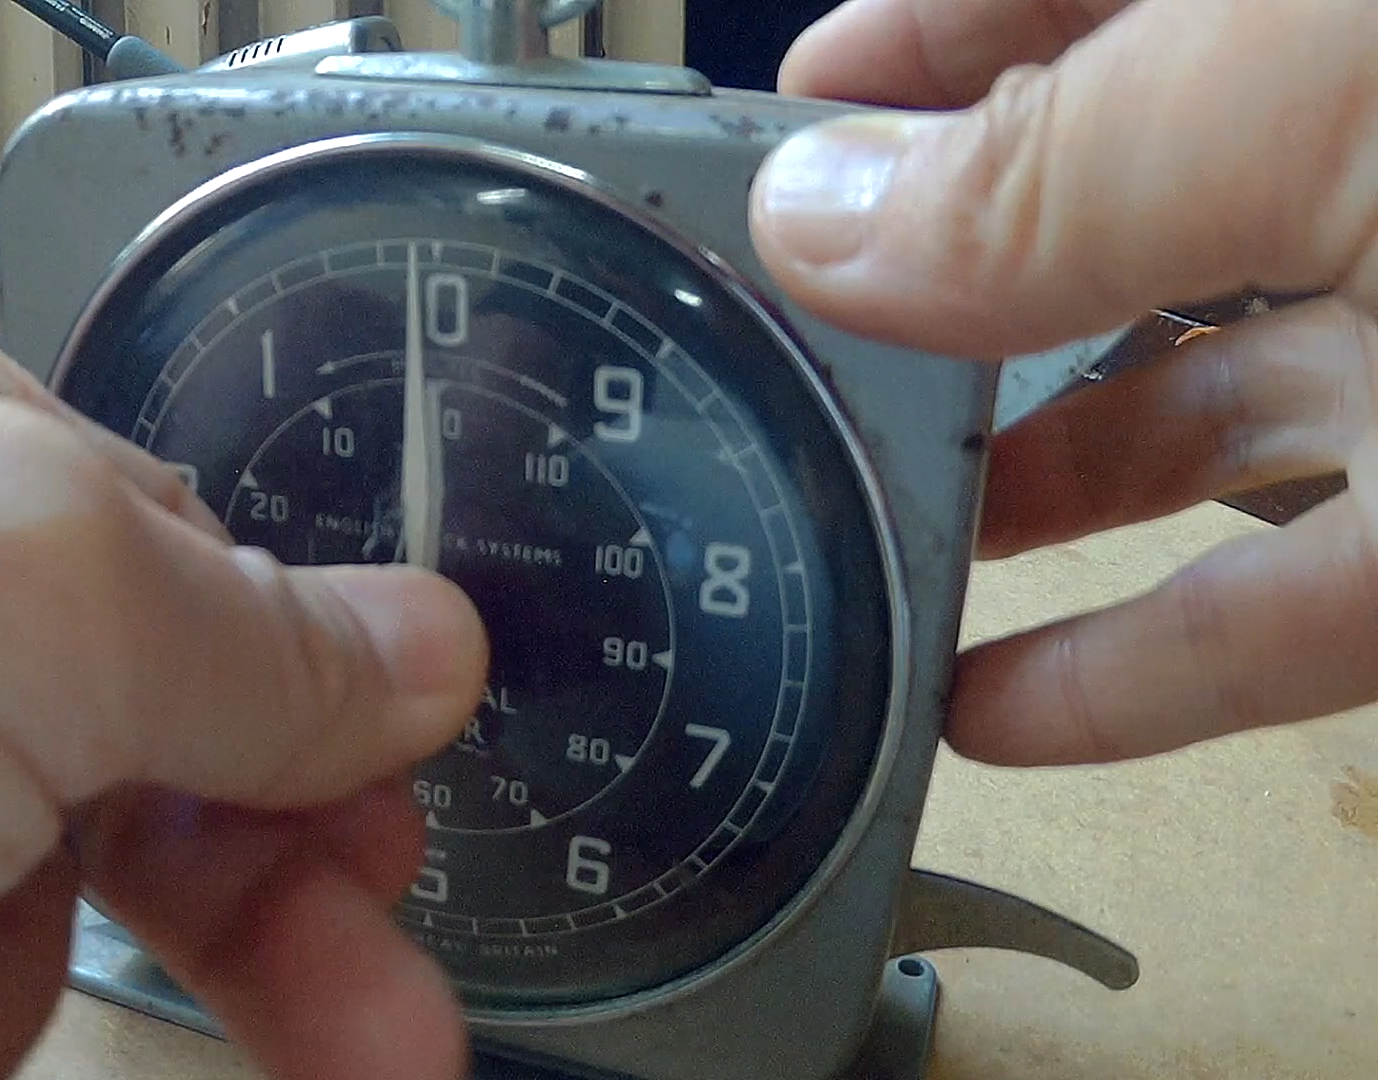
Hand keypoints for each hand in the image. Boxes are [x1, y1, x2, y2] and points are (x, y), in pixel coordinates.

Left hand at [0, 260, 486, 1079]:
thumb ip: (239, 623)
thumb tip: (426, 647)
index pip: (171, 539)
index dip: (299, 683)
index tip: (393, 811)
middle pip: (142, 718)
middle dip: (287, 868)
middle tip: (389, 1014)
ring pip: (76, 874)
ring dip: (206, 979)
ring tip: (331, 1060)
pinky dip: (1, 1033)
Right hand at [748, 0, 1377, 764]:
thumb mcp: (1315, 92)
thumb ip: (1053, 170)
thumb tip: (813, 224)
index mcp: (1296, 11)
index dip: (914, 42)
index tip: (778, 120)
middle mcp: (1353, 168)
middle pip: (1099, 221)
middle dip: (936, 283)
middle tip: (777, 349)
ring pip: (1178, 427)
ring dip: (1013, 496)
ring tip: (852, 540)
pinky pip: (1273, 610)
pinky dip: (1132, 674)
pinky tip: (995, 712)